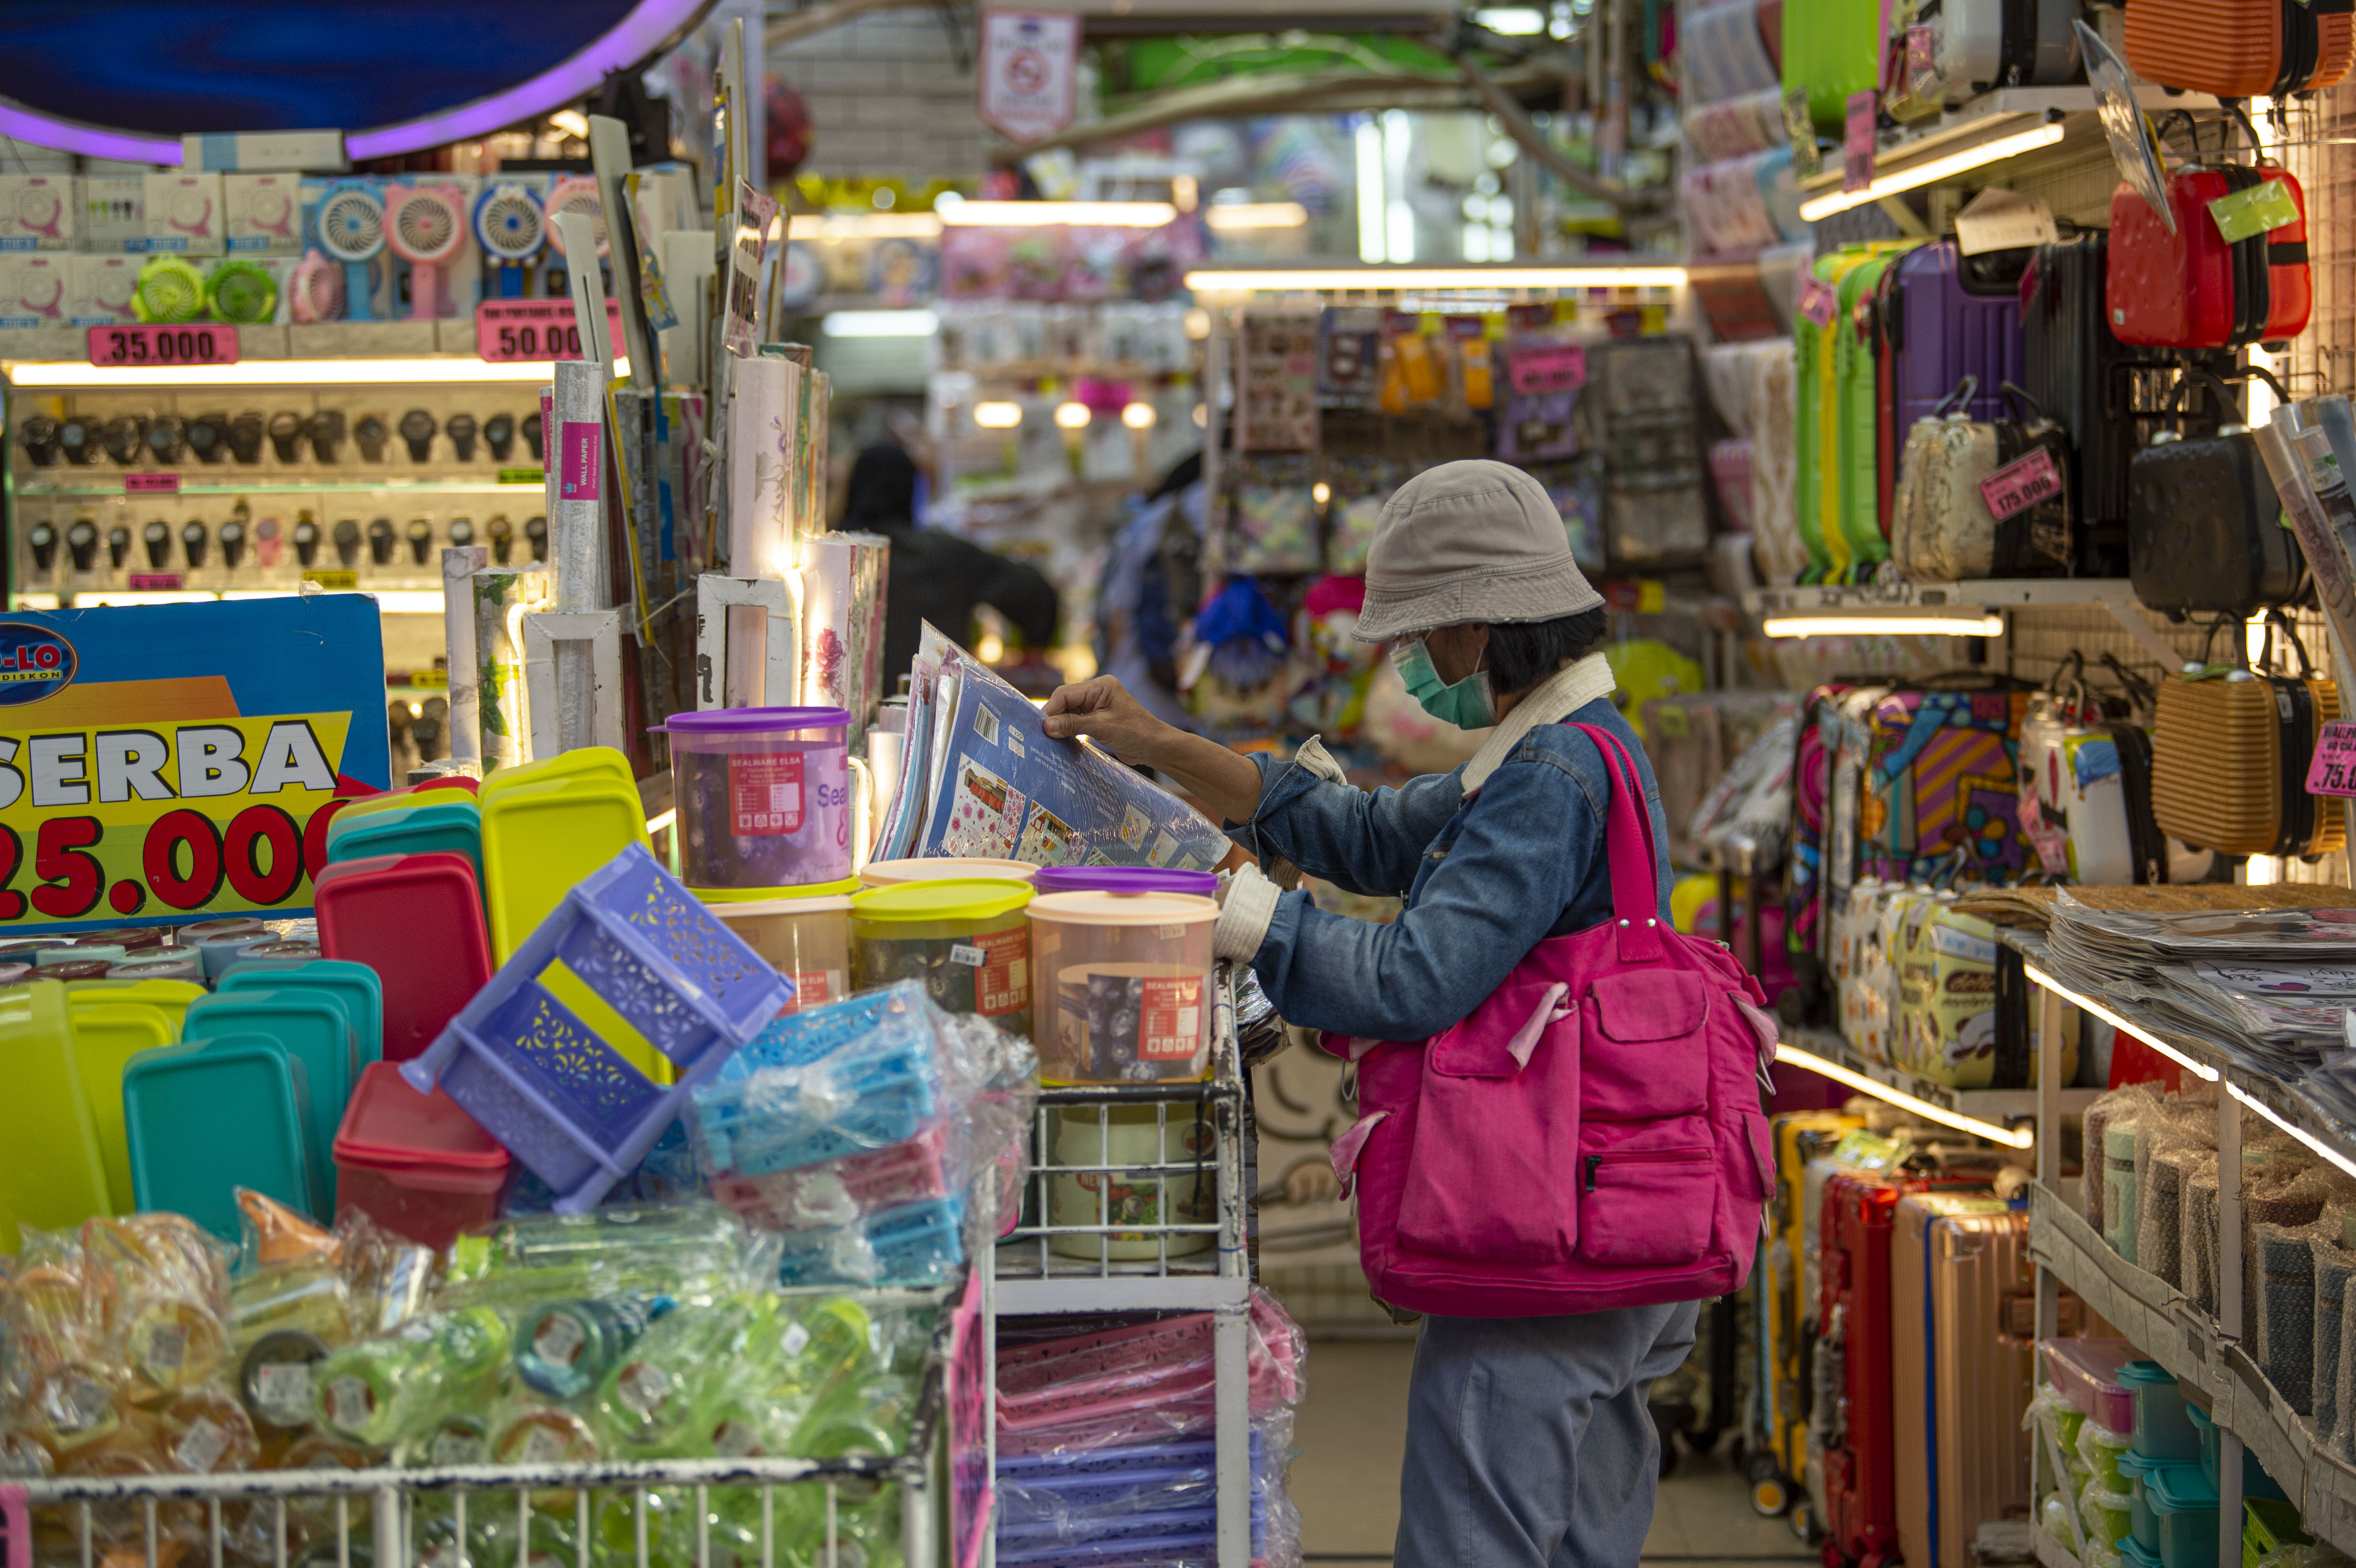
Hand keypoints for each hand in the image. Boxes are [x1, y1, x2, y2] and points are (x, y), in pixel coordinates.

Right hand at [1041, 675, 1171, 764]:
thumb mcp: (1101, 727)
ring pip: (1069, 711)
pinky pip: (1076, 721)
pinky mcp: (1098, 719)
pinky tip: (1060, 739)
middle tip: (1041, 734)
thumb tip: (1046, 726)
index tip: (1039, 726)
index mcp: (1101, 685)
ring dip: (1060, 724)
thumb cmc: (1135, 733)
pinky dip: (1068, 729)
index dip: (1051, 709)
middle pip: (1065, 701)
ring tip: (1048, 739)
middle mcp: (1097, 692)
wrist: (1155, 747)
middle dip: (1054, 716)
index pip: (1066, 693)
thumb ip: (1073, 724)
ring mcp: (1097, 705)